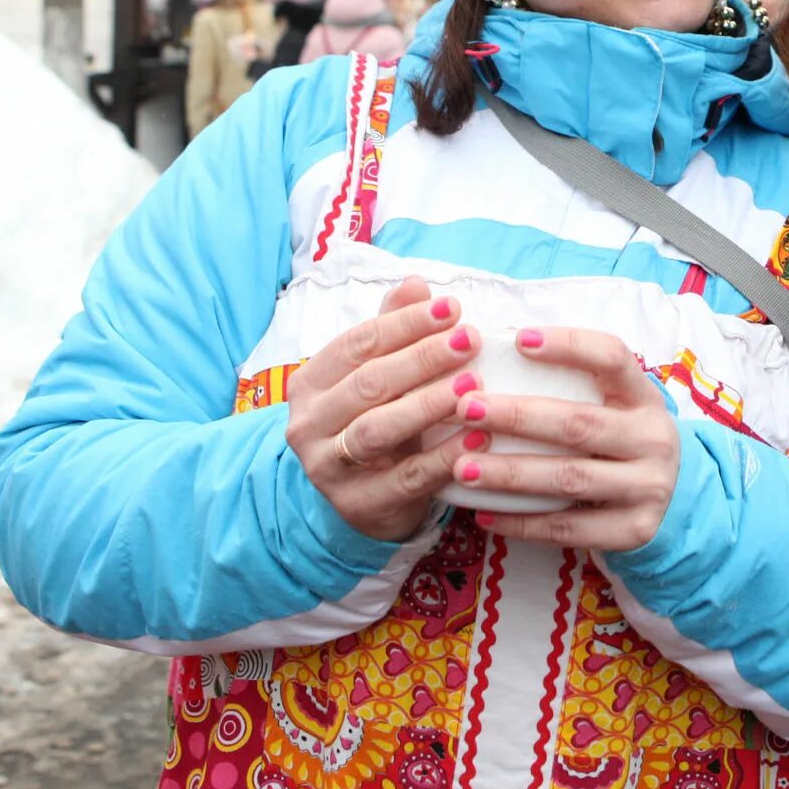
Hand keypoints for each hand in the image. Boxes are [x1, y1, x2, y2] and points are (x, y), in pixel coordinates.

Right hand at [285, 278, 485, 542]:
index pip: (358, 343)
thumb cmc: (375, 423)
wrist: (362, 501)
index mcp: (311, 383)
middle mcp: (309, 424)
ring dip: (429, 404)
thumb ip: (392, 331)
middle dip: (422, 357)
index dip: (406, 323)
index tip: (452, 308)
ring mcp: (329, 468)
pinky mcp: (360, 505)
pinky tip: (478, 436)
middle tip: (470, 339)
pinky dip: (444, 456)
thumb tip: (416, 284)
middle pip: (368, 383)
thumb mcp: (378, 377)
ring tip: (474, 383)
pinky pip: (407, 477)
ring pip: (379, 429)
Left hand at [449, 327, 680, 552]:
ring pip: (569, 478)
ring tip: (463, 467)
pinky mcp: (635, 531)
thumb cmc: (620, 439)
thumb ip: (574, 381)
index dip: (569, 346)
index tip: (519, 340)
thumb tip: (503, 345)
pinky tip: (484, 514)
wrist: (674, 500)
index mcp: (645, 397)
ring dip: (510, 473)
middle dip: (517, 416)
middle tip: (466, 409)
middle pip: (579, 424)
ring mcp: (648, 487)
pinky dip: (522, 522)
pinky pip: (569, 528)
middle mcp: (653, 439)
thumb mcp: (616, 405)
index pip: (613, 358)